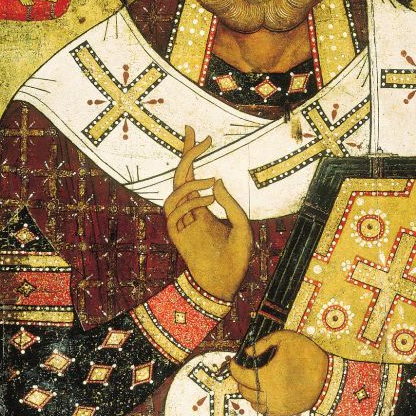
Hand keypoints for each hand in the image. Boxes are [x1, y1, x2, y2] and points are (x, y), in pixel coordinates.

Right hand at [165, 126, 251, 302]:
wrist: (227, 282)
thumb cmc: (236, 256)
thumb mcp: (241, 225)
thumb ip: (230, 203)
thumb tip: (216, 180)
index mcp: (203, 207)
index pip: (194, 175)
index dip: (192, 154)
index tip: (197, 134)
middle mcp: (189, 212)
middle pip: (180, 177)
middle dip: (186, 154)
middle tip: (196, 135)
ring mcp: (181, 223)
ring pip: (173, 194)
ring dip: (191, 184)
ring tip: (211, 183)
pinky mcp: (176, 236)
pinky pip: (174, 212)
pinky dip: (191, 202)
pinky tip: (209, 201)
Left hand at [229, 332, 328, 415]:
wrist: (329, 377)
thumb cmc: (307, 354)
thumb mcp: (285, 338)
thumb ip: (262, 343)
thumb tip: (246, 353)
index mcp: (264, 376)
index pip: (238, 375)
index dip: (233, 367)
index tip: (233, 362)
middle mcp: (266, 394)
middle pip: (243, 389)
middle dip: (241, 379)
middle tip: (246, 370)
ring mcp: (274, 406)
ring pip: (252, 401)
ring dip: (250, 391)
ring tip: (256, 382)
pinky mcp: (282, 413)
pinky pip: (263, 410)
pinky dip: (260, 402)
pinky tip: (265, 393)